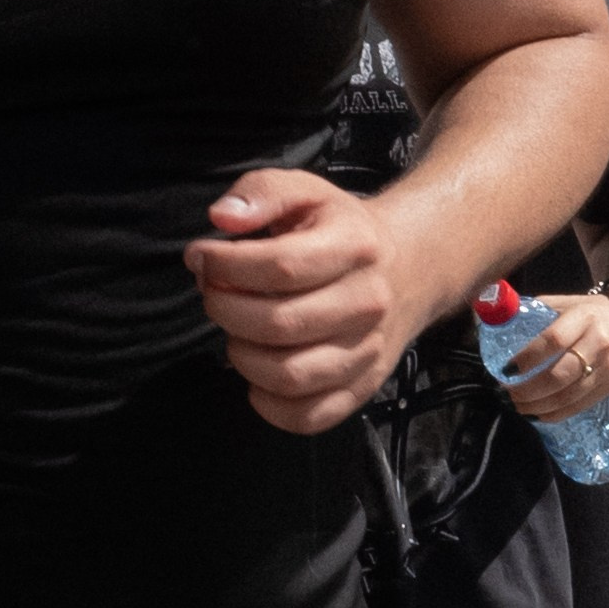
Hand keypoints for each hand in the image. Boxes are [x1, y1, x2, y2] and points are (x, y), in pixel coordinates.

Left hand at [185, 169, 409, 435]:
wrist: (406, 269)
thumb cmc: (339, 230)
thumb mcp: (305, 191)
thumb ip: (260, 191)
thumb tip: (222, 218)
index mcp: (355, 246)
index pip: (280, 266)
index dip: (225, 266)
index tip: (202, 257)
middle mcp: (368, 302)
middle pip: (279, 324)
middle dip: (225, 310)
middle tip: (215, 294)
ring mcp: (368, 351)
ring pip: (289, 375)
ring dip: (242, 356)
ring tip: (237, 331)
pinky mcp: (362, 388)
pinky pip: (308, 417)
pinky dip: (269, 404)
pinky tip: (256, 373)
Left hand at [499, 290, 608, 418]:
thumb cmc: (593, 312)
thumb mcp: (568, 302)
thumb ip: (536, 310)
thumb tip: (497, 319)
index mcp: (584, 317)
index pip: (553, 340)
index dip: (528, 358)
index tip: (507, 369)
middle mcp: (599, 343)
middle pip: (560, 374)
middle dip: (529, 389)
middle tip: (508, 393)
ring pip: (569, 395)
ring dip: (539, 406)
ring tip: (519, 406)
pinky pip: (581, 405)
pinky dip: (556, 414)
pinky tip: (539, 413)